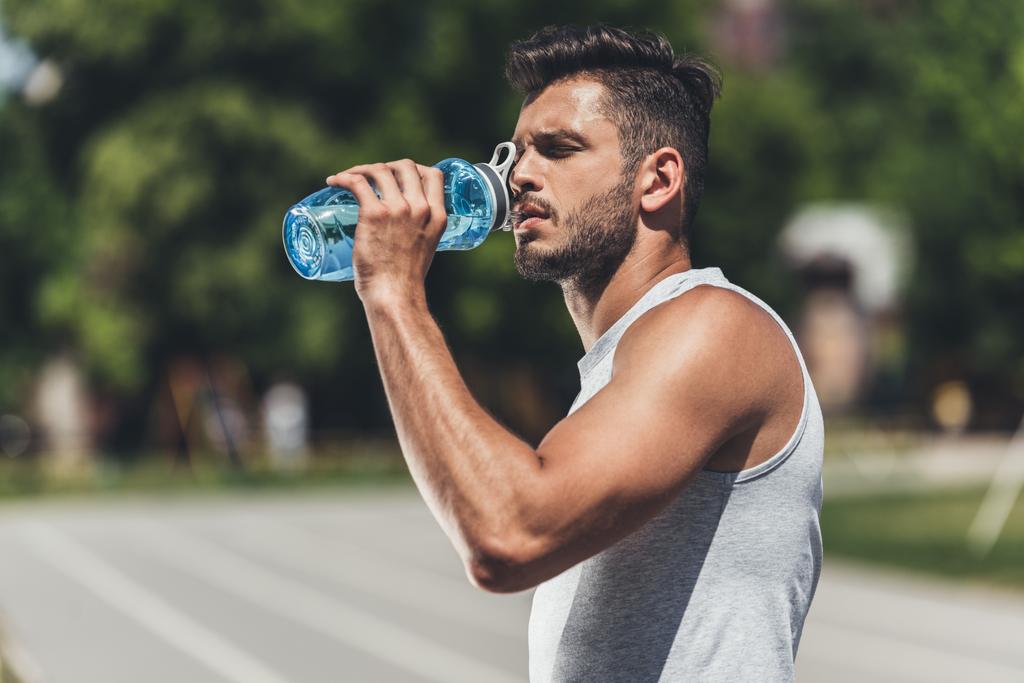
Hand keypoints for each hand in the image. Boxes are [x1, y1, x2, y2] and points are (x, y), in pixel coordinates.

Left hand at [326, 160, 446, 304]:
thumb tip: (399, 231)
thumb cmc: (405, 281)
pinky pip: (356, 183)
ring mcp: (397, 209)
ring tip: (348, 178)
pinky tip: (334, 181)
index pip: (434, 175)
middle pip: (405, 166)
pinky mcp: (374, 214)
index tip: (400, 175)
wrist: (395, 296)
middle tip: (371, 178)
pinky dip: (343, 177)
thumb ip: (418, 234)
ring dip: (362, 169)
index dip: (416, 169)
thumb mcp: (425, 249)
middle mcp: (420, 208)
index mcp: (437, 216)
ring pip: (379, 170)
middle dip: (387, 166)